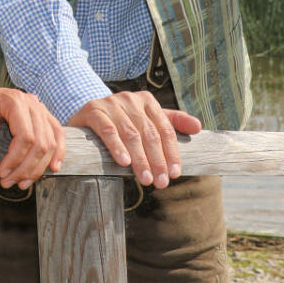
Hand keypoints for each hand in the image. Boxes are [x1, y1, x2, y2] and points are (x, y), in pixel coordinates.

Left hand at [0, 88, 64, 188]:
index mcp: (14, 101)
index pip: (25, 136)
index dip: (16, 159)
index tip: (2, 173)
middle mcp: (32, 103)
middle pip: (41, 142)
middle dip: (26, 168)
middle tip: (9, 182)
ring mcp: (40, 110)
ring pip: (51, 142)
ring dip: (39, 167)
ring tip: (23, 182)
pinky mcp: (44, 117)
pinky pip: (58, 135)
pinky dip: (58, 153)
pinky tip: (53, 168)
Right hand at [68, 91, 200, 189]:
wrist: (85, 115)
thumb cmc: (121, 121)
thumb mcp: (146, 120)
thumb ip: (172, 123)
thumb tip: (198, 127)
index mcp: (147, 101)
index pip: (165, 129)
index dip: (171, 152)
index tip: (175, 173)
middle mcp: (130, 99)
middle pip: (149, 133)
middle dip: (157, 160)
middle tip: (161, 183)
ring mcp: (111, 103)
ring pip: (131, 134)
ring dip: (140, 159)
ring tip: (145, 179)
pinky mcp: (93, 110)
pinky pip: (108, 130)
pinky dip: (117, 147)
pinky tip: (124, 162)